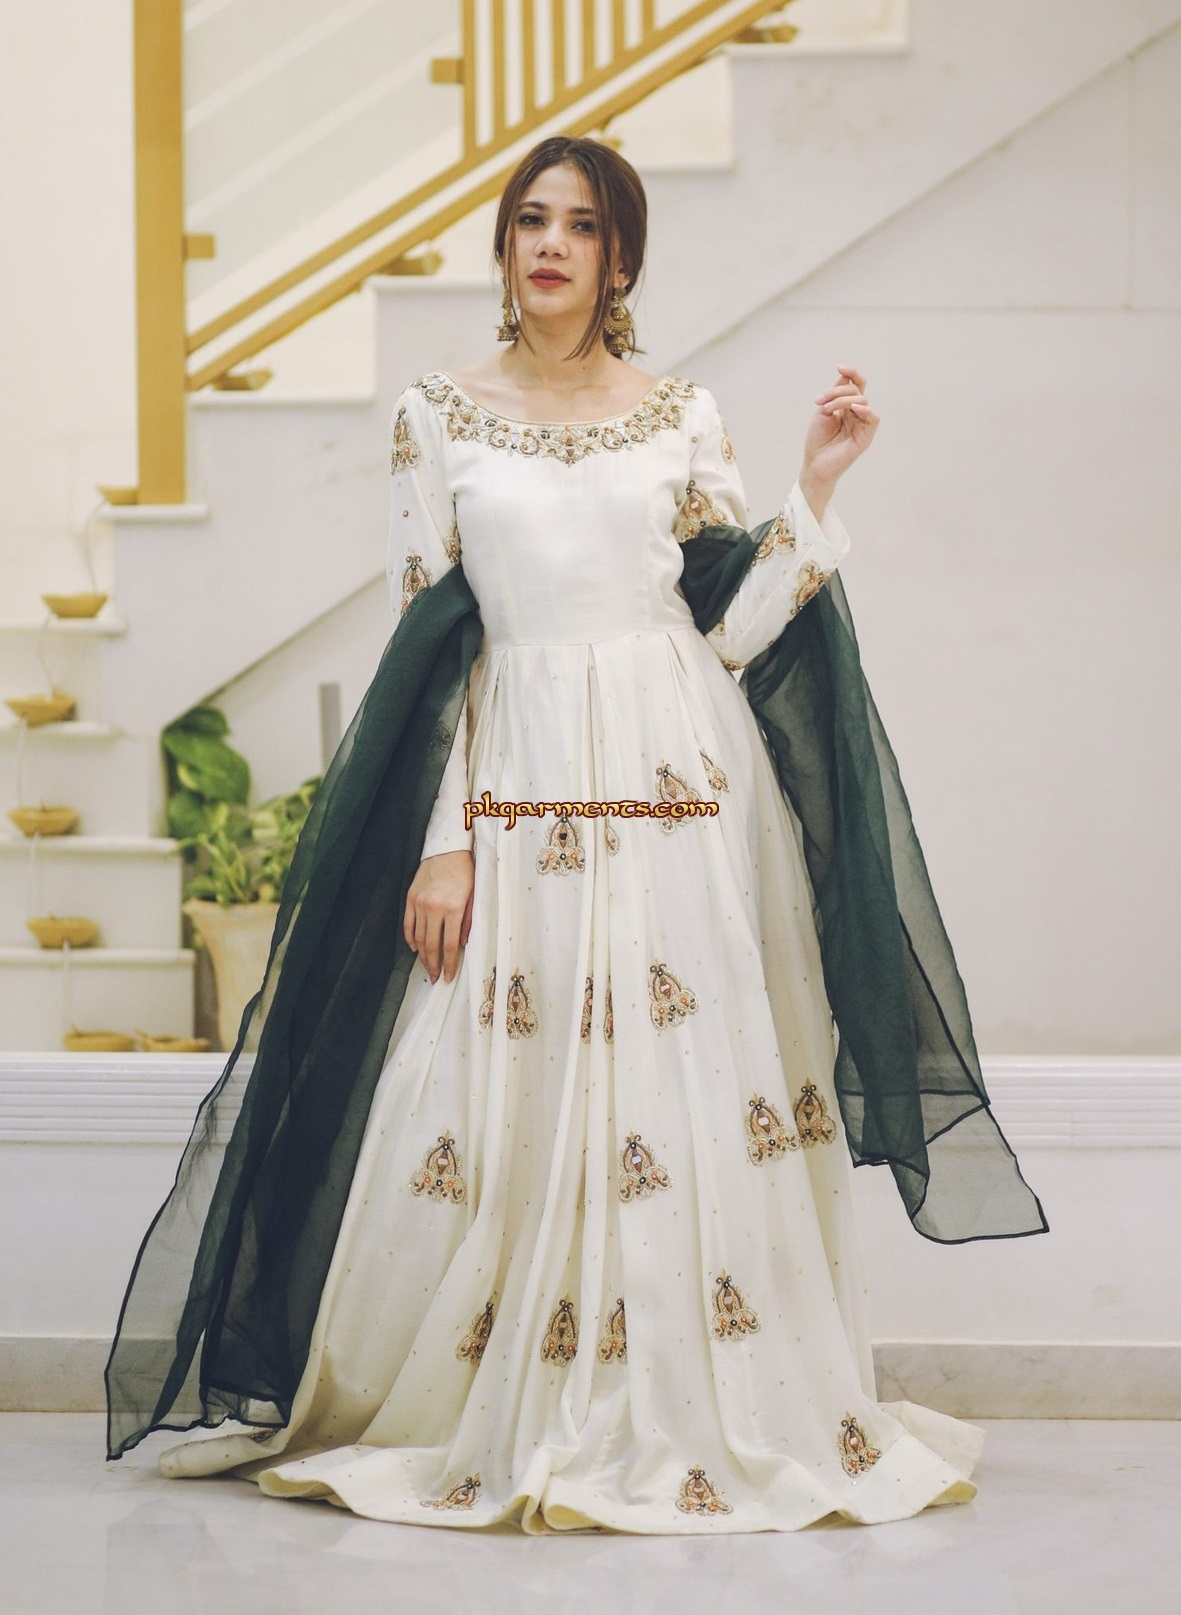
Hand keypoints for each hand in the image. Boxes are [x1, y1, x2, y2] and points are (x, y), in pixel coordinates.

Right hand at [403, 849, 473, 982]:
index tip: (448, 976)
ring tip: (426, 967)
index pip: (449, 945)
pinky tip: (415, 948)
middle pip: (432, 945)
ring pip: (418, 937)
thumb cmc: (465, 872)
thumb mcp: (474, 896)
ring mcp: (420, 903)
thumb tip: (461, 945)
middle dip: (433, 965)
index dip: (448, 964)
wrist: (447, 850)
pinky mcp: (410, 898)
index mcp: (454, 908)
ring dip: (422, 955)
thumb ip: (468, 921)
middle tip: (434, 978)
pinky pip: (408, 924)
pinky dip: (410, 939)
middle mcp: (435, 907)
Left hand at [800, 364, 879, 507]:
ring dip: (843, 401)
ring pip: (862, 401)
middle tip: (820, 402)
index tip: (840, 366)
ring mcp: (862, 425)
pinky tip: (853, 409)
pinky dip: (865, 410)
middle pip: (856, 391)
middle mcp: (857, 414)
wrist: (814, 463)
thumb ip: (835, 394)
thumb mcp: (823, 411)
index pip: (856, 385)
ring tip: (827, 410)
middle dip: (837, 392)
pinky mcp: (866, 437)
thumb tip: (846, 377)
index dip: (851, 373)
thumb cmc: (817, 440)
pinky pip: (873, 418)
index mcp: (847, 407)